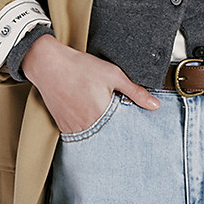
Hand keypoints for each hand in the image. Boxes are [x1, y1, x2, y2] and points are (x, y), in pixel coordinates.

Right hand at [21, 35, 159, 134]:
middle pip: (108, 138)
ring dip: (102, 134)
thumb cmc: (80, 67)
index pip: (123, 132)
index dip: (131, 131)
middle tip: (119, 125)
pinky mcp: (63, 127)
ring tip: (104, 121)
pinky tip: (89, 119)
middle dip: (117, 135)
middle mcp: (87, 126)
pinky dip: (87, 131)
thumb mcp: (113, 74)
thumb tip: (155, 105)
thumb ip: (135, 92)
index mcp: (102, 115)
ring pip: (94, 139)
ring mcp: (73, 129)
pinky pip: (79, 136)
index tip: (138, 133)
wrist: (48, 64)